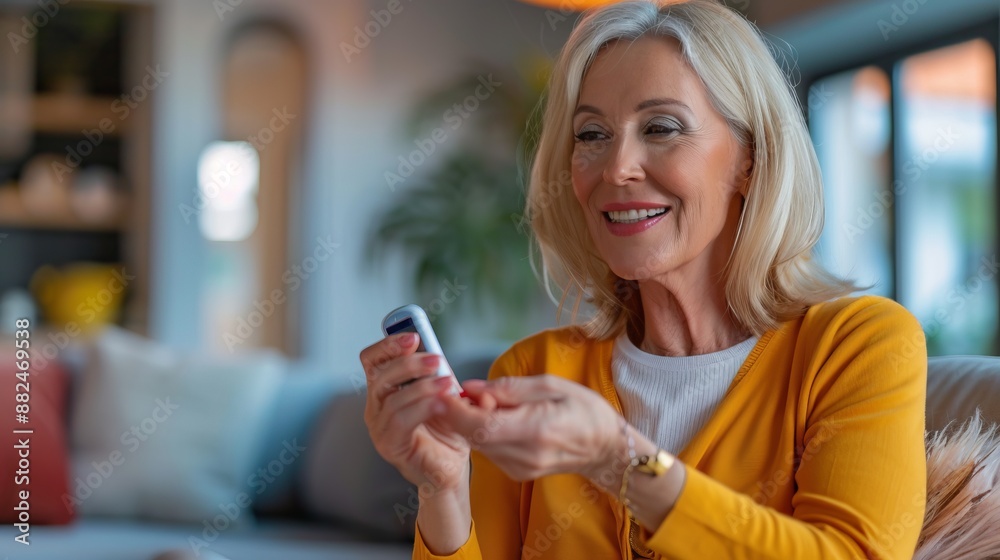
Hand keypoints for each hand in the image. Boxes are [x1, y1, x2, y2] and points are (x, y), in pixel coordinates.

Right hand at [360, 333, 469, 493]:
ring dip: (422, 386)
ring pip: (392, 398)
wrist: (451, 468)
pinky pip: (400, 421)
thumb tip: (439, 355)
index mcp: (386, 389)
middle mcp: (377, 406)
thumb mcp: (445, 394)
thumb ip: (440, 375)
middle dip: (409, 363)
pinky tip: (442, 403)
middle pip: (380, 375)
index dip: (388, 344)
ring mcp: (379, 427)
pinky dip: (422, 407)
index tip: (413, 337)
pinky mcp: (389, 445)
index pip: (373, 359)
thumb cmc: (447, 430)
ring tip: (448, 384)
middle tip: (437, 360)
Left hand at [440, 374, 623, 482]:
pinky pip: (488, 449)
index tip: (441, 390)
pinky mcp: (515, 473)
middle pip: (473, 436)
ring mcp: (519, 469)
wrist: (606, 449)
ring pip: (477, 443)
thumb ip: (509, 387)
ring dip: (472, 421)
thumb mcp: (552, 385)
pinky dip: (484, 431)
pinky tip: (499, 417)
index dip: (455, 409)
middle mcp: (524, 455)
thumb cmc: (585, 410)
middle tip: (466, 389)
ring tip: (490, 400)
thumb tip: (471, 387)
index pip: (481, 425)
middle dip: (459, 412)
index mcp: (535, 430)